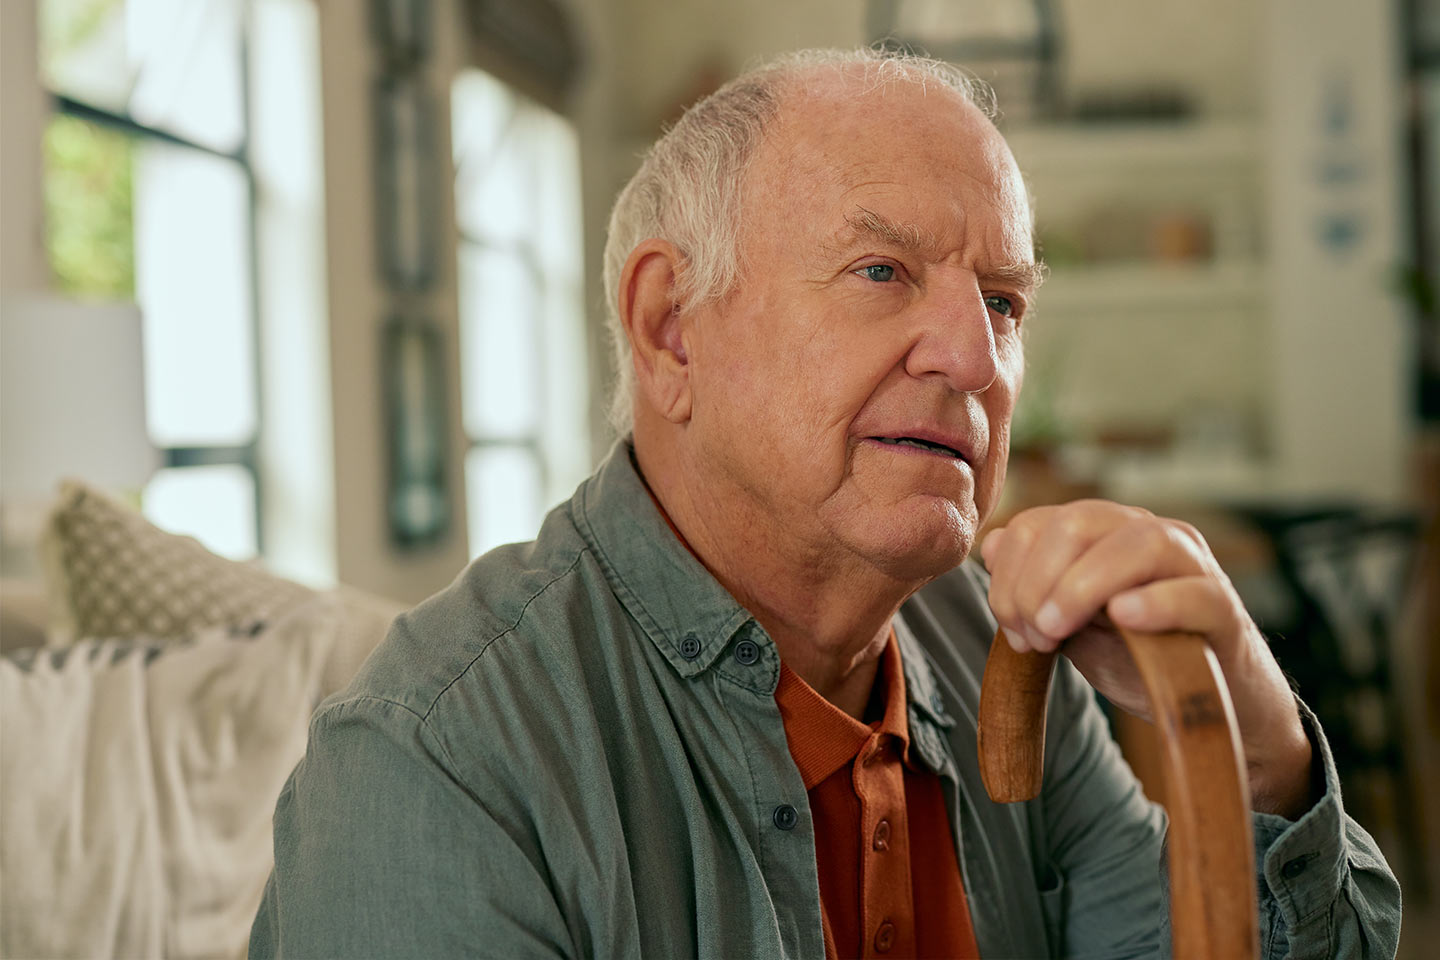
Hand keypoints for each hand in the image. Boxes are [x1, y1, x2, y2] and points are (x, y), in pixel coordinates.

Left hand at [980, 500, 1315, 817]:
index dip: (1010, 574)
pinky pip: (1195, 592)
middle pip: (1079, 522)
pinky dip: (1156, 601)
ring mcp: (1192, 566)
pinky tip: (1124, 617)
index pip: (1038, 523)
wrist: (1213, 705)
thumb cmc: (1139, 655)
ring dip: (1083, 585)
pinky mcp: (1224, 609)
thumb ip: (1034, 588)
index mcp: (1103, 533)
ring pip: (1139, 543)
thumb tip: (991, 547)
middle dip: (1037, 581)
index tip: (1011, 631)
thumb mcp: (1073, 624)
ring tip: (1056, 631)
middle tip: (1034, 638)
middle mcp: (1148, 534)